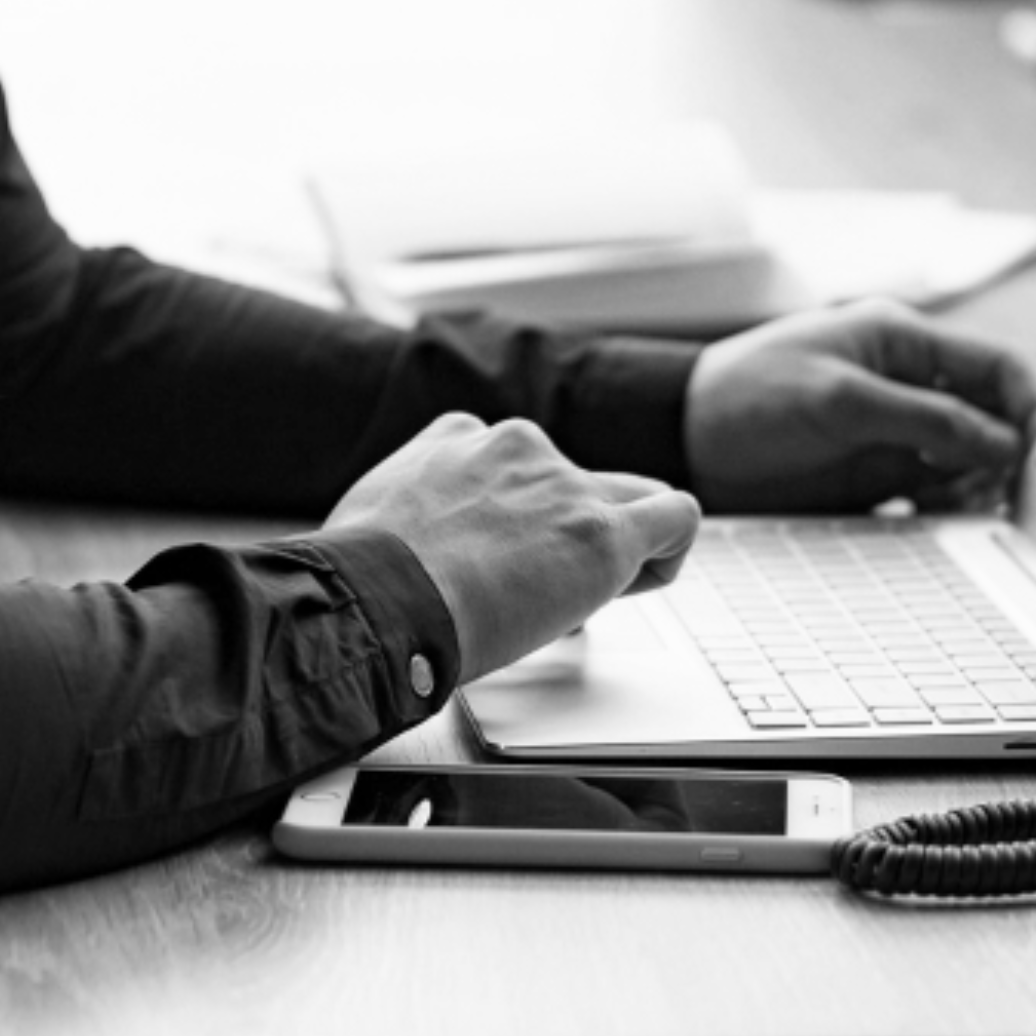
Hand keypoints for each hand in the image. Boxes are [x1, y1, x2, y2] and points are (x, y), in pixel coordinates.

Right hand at [323, 413, 704, 679]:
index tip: (496, 561)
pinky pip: (675, 517)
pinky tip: (640, 581)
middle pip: (572, 479)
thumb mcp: (370, 512)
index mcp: (458, 437)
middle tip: (535, 584)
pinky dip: (670, 550)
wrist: (377, 599)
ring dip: (616, 543)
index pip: (513, 462)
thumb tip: (401, 548)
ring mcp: (563, 485)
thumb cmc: (359, 579)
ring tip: (579, 595)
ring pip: (629, 495)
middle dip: (564, 528)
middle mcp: (517, 446)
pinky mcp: (601, 534)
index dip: (515, 518)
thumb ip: (405, 513)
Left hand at [683, 299, 1035, 513]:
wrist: (682, 444)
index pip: (997, 367)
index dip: (1033, 405)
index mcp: (903, 341)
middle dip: (1017, 454)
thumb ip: (923, 417)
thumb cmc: (746, 398)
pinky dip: (954, 511)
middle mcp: (909, 384)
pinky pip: (938, 495)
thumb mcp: (838, 400)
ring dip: (987, 487)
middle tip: (1029, 497)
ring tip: (988, 514)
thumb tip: (1001, 443)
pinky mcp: (879, 477)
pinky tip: (954, 526)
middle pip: (994, 418)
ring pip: (973, 461)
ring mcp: (896, 433)